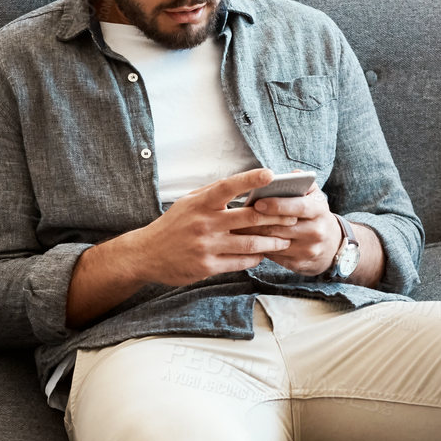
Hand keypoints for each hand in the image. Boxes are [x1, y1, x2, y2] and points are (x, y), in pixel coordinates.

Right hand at [125, 168, 303, 286]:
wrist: (147, 254)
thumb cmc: (173, 225)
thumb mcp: (188, 202)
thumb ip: (214, 194)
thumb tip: (244, 185)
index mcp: (201, 203)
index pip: (228, 187)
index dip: (250, 179)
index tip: (270, 174)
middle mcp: (205, 223)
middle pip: (249, 218)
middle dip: (276, 217)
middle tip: (293, 216)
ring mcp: (207, 246)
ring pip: (250, 243)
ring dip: (271, 242)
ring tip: (285, 240)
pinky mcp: (207, 266)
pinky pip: (240, 262)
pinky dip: (255, 258)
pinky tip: (263, 254)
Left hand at [229, 179, 341, 276]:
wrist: (331, 246)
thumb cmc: (315, 215)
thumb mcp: (315, 197)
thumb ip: (302, 183)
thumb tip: (286, 175)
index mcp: (319, 211)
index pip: (299, 207)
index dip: (277, 205)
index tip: (258, 202)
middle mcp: (316, 232)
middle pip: (281, 227)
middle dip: (257, 221)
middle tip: (236, 216)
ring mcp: (308, 250)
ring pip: (273, 243)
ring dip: (253, 235)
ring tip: (235, 227)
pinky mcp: (298, 264)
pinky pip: (273, 256)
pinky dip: (258, 248)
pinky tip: (246, 241)